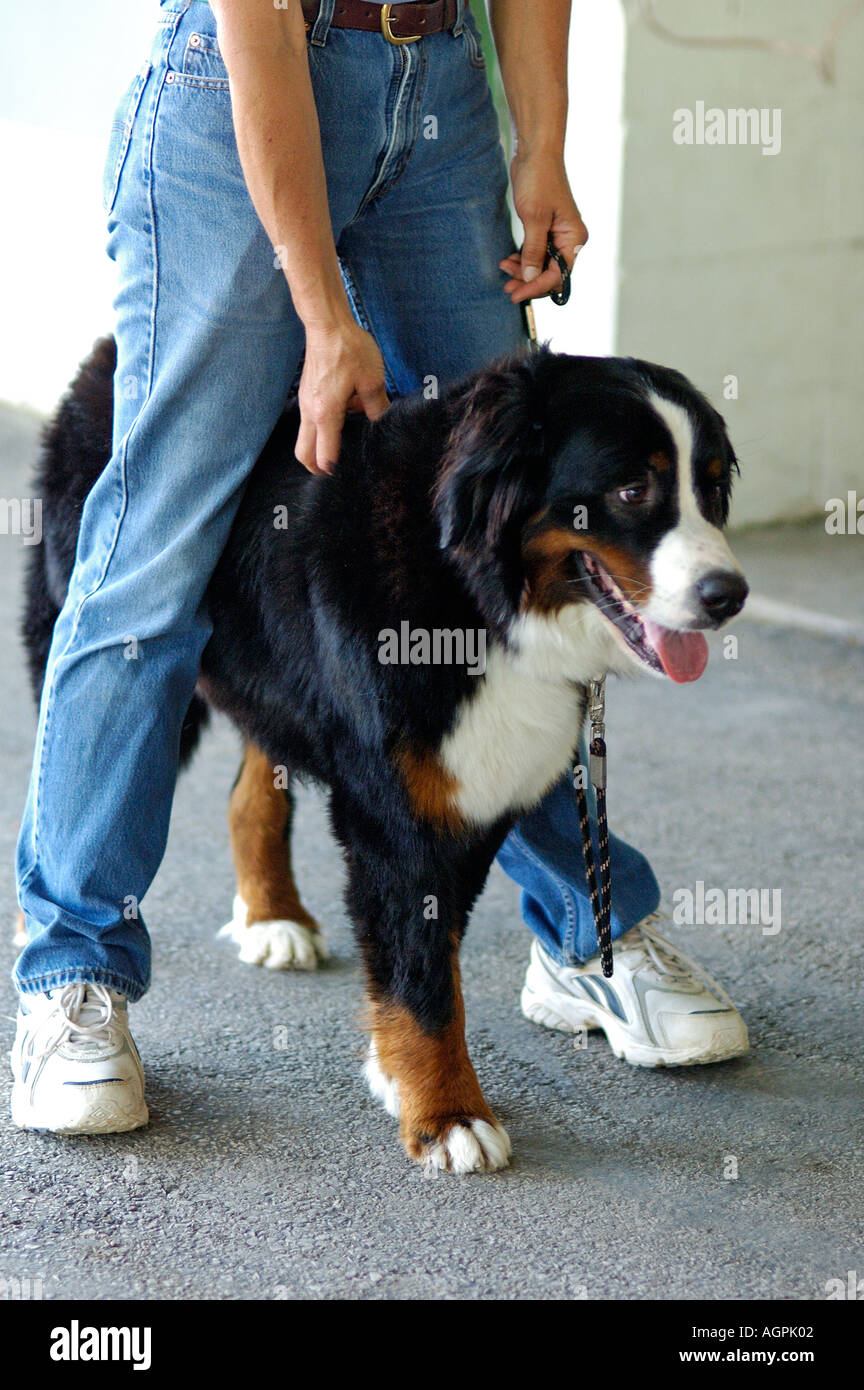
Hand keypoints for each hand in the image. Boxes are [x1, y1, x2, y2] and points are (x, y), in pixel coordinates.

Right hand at [295, 317, 389, 474]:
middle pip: (304, 455)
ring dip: (324, 442)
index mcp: (326, 416)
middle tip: (339, 470)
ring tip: (351, 428)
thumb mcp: (372, 380)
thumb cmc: (348, 349)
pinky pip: (312, 419)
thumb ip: (378, 408)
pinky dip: (325, 424)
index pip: (324, 458)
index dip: (336, 471)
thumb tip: (382, 425)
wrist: (327, 323)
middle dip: (318, 467)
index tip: (350, 474)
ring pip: (307, 437)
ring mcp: (305, 403)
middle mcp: (310, 413)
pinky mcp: (307, 393)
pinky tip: (348, 405)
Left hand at [499, 149, 588, 304]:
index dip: (536, 287)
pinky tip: (508, 260)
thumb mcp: (534, 218)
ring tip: (504, 268)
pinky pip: (535, 253)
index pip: (557, 275)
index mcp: (574, 238)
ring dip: (523, 271)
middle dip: (529, 281)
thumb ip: (533, 250)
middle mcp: (569, 240)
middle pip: (550, 273)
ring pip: (541, 265)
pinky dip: (523, 259)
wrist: (535, 153)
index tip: (516, 294)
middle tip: (507, 287)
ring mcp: (557, 235)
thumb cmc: (539, 180)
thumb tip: (531, 277)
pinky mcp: (545, 230)